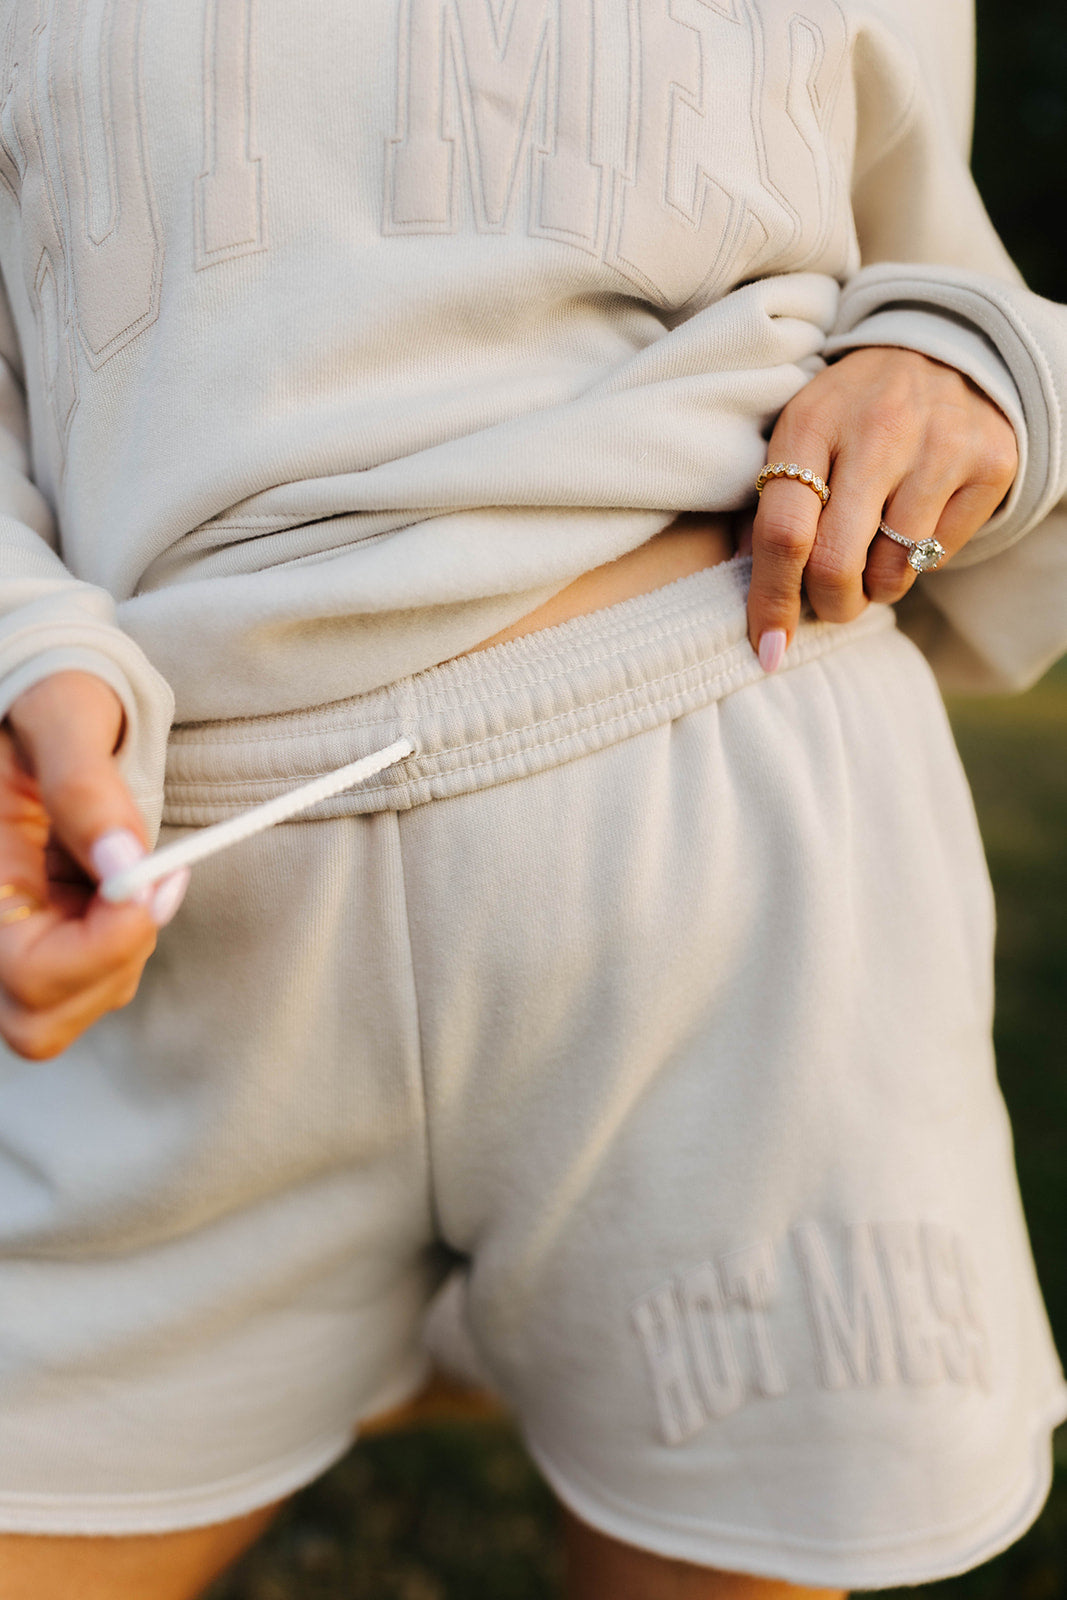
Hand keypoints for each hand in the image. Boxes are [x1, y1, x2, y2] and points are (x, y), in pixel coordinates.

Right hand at [0, 672, 185, 1059]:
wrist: (38, 707)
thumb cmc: (46, 702)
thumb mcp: (64, 716)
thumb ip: (87, 789)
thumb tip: (126, 862)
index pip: (28, 976)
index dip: (102, 949)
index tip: (154, 883)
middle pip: (40, 1021)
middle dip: (116, 958)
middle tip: (155, 879)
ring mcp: (9, 946)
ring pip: (74, 1006)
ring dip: (126, 946)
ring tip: (127, 864)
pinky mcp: (41, 948)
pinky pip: (93, 981)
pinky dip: (125, 939)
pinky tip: (120, 880)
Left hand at [744, 348, 1018, 667]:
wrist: (943, 349)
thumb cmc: (850, 412)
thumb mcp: (800, 435)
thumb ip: (770, 505)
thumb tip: (754, 590)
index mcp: (812, 423)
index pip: (783, 532)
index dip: (770, 600)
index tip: (768, 647)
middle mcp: (878, 431)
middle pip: (835, 564)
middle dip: (827, 605)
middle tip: (829, 601)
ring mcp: (940, 446)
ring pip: (891, 573)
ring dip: (873, 588)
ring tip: (871, 552)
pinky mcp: (989, 464)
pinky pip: (939, 556)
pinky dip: (916, 562)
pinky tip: (911, 524)